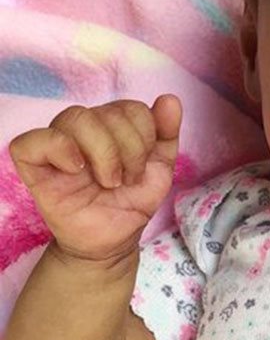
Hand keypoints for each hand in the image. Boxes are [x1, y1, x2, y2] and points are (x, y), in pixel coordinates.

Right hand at [9, 95, 181, 261]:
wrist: (115, 239)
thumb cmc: (132, 200)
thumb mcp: (160, 168)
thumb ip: (166, 133)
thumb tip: (169, 99)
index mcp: (112, 124)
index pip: (131, 108)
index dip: (145, 136)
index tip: (142, 169)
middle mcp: (84, 129)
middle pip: (106, 113)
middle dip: (129, 151)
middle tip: (127, 180)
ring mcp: (58, 146)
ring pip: (75, 118)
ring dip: (103, 153)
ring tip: (109, 182)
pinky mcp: (34, 168)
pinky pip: (29, 142)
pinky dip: (58, 148)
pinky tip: (76, 169)